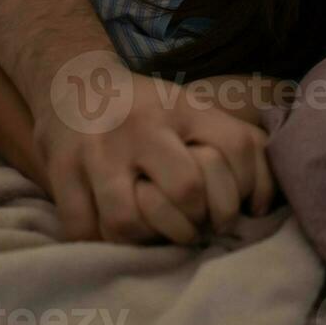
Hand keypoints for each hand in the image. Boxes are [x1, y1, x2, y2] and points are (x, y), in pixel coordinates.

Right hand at [34, 57, 273, 243]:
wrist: (73, 81)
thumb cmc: (148, 111)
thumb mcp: (192, 110)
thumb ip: (236, 144)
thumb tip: (264, 204)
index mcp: (183, 108)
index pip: (235, 148)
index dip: (242, 192)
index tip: (230, 210)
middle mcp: (144, 125)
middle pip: (186, 190)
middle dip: (194, 222)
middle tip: (190, 227)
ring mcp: (99, 149)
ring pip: (128, 221)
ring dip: (145, 240)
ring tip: (150, 234)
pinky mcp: (62, 169)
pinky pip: (83, 229)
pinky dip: (100, 243)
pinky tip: (111, 233)